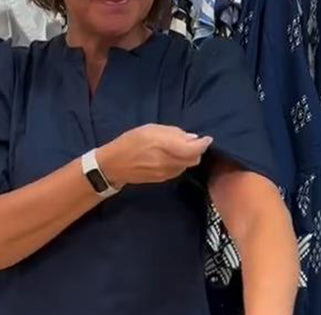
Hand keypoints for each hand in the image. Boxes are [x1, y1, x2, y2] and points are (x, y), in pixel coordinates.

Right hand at [97, 125, 212, 186]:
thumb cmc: (130, 142)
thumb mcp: (151, 128)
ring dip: (187, 157)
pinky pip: (178, 170)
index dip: (203, 144)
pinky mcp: (162, 179)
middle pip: (194, 159)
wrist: (114, 165)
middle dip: (196, 150)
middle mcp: (168, 163)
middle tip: (190, 141)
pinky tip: (170, 157)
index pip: (194, 149)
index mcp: (165, 147)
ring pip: (187, 165)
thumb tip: (191, 138)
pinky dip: (180, 163)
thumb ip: (173, 133)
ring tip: (177, 148)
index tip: (206, 138)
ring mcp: (166, 173)